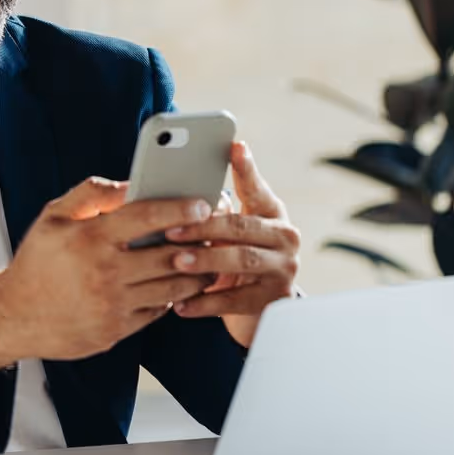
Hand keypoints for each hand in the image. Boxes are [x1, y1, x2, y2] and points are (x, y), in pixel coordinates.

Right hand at [0, 177, 215, 367]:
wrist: (14, 316)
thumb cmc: (36, 263)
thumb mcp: (51, 218)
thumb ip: (89, 194)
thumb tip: (126, 184)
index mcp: (90, 239)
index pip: (145, 217)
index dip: (179, 207)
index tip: (201, 202)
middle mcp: (104, 272)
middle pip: (169, 255)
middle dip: (198, 241)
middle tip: (214, 232)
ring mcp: (113, 304)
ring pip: (171, 287)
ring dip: (195, 272)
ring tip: (205, 260)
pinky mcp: (117, 329)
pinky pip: (158, 311)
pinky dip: (172, 297)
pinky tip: (177, 285)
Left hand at [162, 141, 300, 345]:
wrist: (258, 309)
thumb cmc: (231, 257)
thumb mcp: (226, 233)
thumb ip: (210, 213)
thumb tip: (171, 199)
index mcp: (271, 212)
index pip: (256, 187)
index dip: (246, 168)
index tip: (234, 145)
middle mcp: (284, 236)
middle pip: (241, 227)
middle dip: (203, 228)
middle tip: (169, 230)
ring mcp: (283, 268)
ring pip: (241, 260)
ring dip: (205, 260)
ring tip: (175, 262)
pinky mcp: (274, 300)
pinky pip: (236, 301)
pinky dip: (205, 303)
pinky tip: (181, 305)